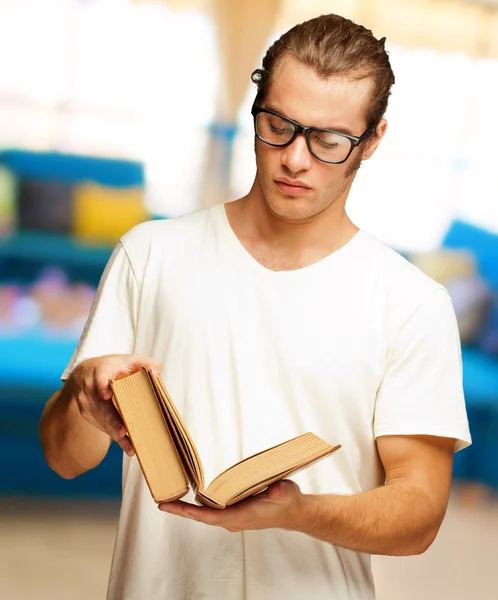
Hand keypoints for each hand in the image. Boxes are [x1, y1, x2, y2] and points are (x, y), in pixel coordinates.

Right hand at [67, 354, 162, 454]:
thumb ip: (145, 363)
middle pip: (101, 406)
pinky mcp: (88, 415)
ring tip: (131, 447)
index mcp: (100, 371)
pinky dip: (115, 436)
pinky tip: (128, 447)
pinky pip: (102, 427)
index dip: (102, 385)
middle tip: (123, 431)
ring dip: (116, 434)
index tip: (106, 393)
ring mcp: (87, 403)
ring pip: (102, 420)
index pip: (99, 378)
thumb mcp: (128, 360)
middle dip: (112, 420)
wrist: (85, 374)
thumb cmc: (113, 367)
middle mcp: (90, 388)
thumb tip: (156, 372)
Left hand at [158, 480, 304, 532]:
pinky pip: (211, 511)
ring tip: (170, 498)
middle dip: (182, 510)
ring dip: (188, 508)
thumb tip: (275, 489)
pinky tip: (191, 497)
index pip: (211, 516)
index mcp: (241, 516)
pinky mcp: (234, 512)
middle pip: (202, 516)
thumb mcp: (285, 492)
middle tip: (162, 503)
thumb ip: (279, 490)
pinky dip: (199, 505)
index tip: (175, 508)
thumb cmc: (287, 502)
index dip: (192, 512)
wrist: (293, 512)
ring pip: (205, 514)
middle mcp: (233, 519)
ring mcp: (233, 517)